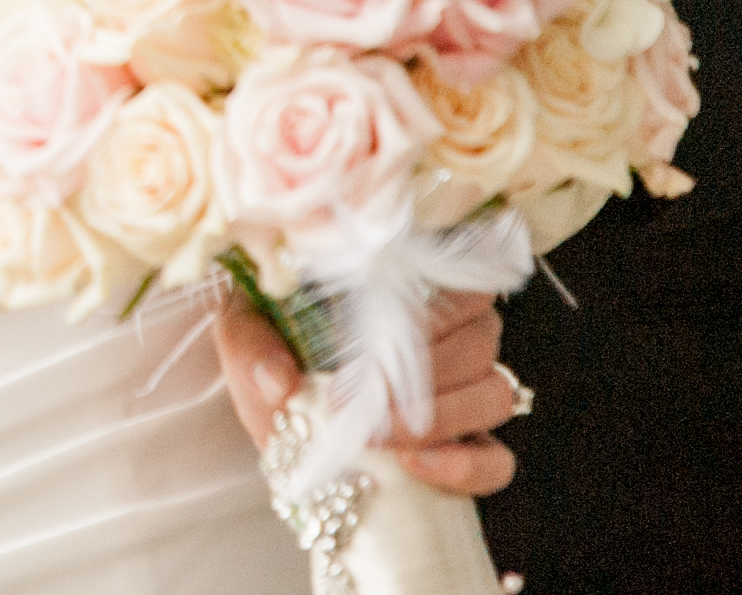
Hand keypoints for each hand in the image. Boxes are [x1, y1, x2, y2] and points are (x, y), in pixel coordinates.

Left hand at [212, 288, 520, 498]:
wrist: (279, 413)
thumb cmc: (271, 348)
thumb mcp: (244, 331)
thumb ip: (250, 343)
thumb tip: (278, 380)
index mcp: (413, 282)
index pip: (460, 275)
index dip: (426, 309)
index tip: (372, 341)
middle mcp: (456, 328)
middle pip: (479, 339)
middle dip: (420, 374)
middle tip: (362, 399)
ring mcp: (471, 389)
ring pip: (494, 394)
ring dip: (439, 419)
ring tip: (378, 437)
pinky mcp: (473, 447)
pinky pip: (497, 461)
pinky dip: (465, 466)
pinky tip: (416, 465)